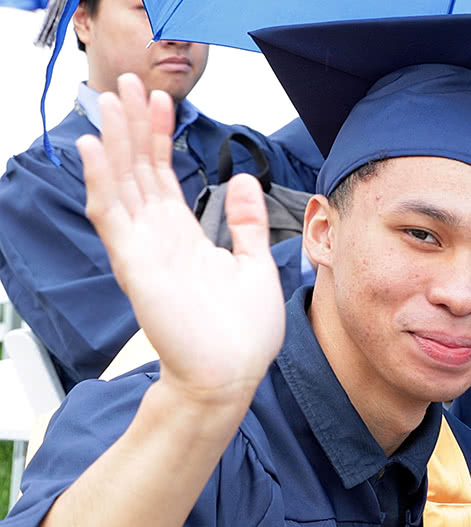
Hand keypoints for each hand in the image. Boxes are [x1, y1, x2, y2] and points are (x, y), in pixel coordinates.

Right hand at [76, 73, 284, 408]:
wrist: (232, 376)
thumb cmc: (242, 335)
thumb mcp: (254, 264)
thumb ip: (246, 223)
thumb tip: (243, 181)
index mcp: (184, 236)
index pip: (164, 174)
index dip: (160, 136)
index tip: (160, 100)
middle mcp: (159, 237)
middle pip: (138, 169)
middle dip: (132, 126)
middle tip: (125, 84)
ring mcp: (144, 249)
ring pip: (121, 183)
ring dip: (113, 142)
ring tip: (107, 101)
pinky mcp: (135, 266)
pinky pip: (111, 217)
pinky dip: (101, 182)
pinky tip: (94, 150)